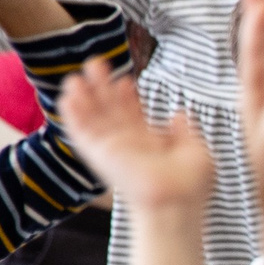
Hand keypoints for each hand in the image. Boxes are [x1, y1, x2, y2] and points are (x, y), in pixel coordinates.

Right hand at [56, 58, 213, 214]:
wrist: (176, 201)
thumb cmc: (191, 185)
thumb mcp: (196, 151)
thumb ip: (185, 131)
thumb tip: (180, 113)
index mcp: (150, 144)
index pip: (133, 114)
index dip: (127, 96)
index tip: (126, 78)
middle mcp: (128, 146)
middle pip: (110, 110)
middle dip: (102, 87)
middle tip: (96, 63)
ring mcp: (112, 149)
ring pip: (93, 118)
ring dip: (83, 97)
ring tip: (76, 76)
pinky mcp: (99, 155)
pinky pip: (81, 133)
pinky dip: (74, 116)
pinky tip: (68, 97)